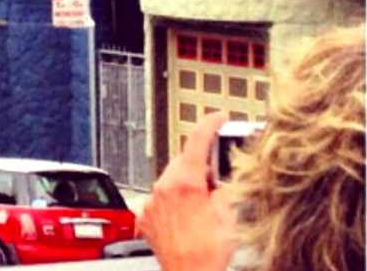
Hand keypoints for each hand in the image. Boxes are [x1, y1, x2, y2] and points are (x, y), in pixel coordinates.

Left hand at [138, 110, 236, 270]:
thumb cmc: (208, 255)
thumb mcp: (229, 217)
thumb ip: (225, 187)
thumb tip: (223, 174)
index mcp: (186, 183)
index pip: (198, 140)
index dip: (210, 124)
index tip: (218, 118)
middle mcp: (164, 187)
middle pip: (184, 161)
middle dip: (201, 165)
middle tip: (216, 180)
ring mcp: (152, 201)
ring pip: (171, 179)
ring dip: (186, 185)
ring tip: (202, 208)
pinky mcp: (145, 214)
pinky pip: (160, 197)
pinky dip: (173, 201)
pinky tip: (186, 218)